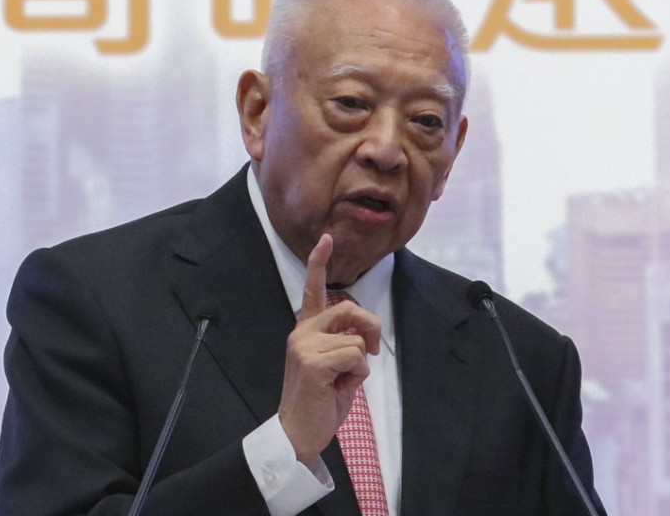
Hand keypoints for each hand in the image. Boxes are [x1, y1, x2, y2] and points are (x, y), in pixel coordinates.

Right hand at [278, 234, 381, 463]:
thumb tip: (364, 334)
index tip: (326, 238)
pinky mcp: (312, 362)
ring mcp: (304, 345)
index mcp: (306, 330)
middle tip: (371, 352)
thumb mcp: (335, 364)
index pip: (313, 289)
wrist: (298, 432)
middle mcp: (302, 332)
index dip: (319, 262)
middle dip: (371, 328)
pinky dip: (357, 376)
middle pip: (350, 309)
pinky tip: (338, 388)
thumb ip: (343, 340)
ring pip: (356, 339)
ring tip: (342, 381)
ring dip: (360, 363)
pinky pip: (355, 357)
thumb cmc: (320, 399)